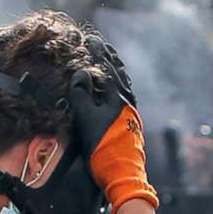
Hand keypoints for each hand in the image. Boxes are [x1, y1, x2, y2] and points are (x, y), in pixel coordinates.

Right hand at [73, 37, 154, 210]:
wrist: (122, 173)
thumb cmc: (103, 147)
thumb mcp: (85, 119)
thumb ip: (81, 94)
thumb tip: (82, 73)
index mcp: (116, 97)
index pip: (106, 68)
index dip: (97, 53)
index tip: (90, 40)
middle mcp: (126, 101)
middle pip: (119, 73)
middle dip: (110, 58)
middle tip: (102, 45)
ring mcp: (131, 112)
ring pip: (124, 84)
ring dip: (116, 70)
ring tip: (110, 60)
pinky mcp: (131, 122)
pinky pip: (125, 95)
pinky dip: (119, 84)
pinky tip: (117, 87)